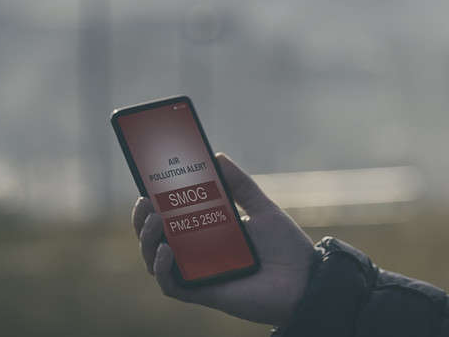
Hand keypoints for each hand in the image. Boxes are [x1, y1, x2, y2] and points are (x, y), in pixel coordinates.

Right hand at [132, 152, 315, 327]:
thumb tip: (217, 156)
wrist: (305, 279)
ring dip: (148, 239)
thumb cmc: (285, 246)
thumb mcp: (262, 208)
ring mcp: (197, 272)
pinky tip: (169, 249)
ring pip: (155, 260)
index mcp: (208, 231)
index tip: (146, 181)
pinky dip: (162, 267)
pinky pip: (171, 285)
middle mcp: (198, 252)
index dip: (153, 202)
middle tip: (146, 199)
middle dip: (143, 218)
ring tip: (156, 218)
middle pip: (156, 237)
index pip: (172, 216)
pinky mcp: (202, 292)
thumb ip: (240, 185)